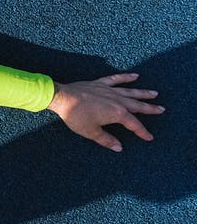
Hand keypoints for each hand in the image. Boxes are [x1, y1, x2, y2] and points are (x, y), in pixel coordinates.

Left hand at [47, 73, 164, 151]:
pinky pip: (116, 79)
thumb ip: (106, 140)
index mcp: (117, 113)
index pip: (134, 124)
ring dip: (143, 93)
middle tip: (162, 109)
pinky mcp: (100, 83)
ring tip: (155, 93)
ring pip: (131, 92)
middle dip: (150, 108)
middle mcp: (117, 100)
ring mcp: (109, 90)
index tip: (149, 137)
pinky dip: (126, 77)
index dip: (142, 132)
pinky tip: (135, 75)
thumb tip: (119, 148)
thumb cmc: (75, 116)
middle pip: (137, 106)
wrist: (62, 97)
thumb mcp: (91, 132)